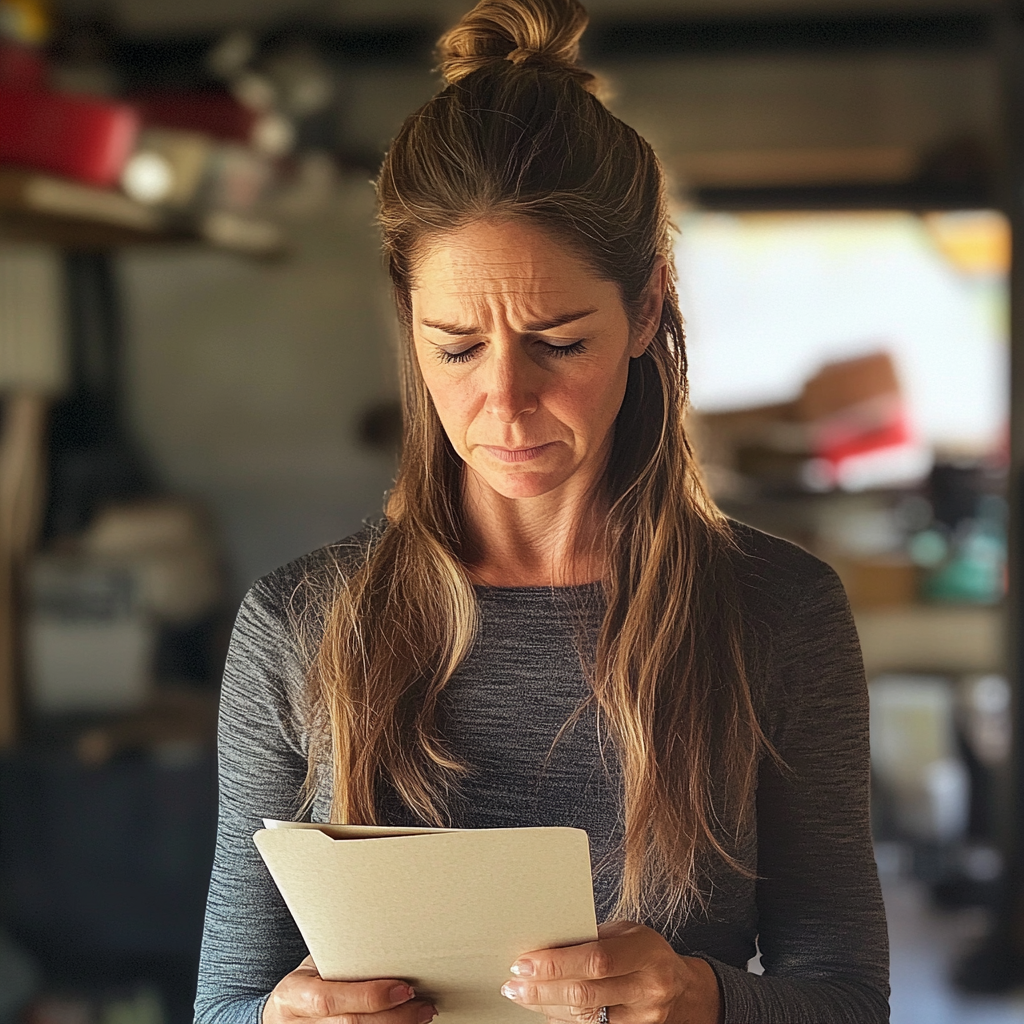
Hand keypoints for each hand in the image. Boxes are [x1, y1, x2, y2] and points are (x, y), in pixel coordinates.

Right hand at [263, 956, 436, 1023]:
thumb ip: (340, 961)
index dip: (369, 996)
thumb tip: (387, 943)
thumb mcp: (313, 967)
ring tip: (420, 1016)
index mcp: (293, 995)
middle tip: (423, 1005)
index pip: (329, 999)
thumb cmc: (304, 983)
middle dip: (393, 1017)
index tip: (403, 988)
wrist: (279, 1015)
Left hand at [499, 921, 721, 1023]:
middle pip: (585, 995)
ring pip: (584, 1018)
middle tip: (512, 983)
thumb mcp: (627, 933)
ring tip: (521, 995)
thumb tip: (545, 942)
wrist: (685, 992)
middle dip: (542, 990)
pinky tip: (545, 1010)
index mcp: (646, 953)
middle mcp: (646, 989)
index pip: (595, 960)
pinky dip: (563, 1020)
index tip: (524, 962)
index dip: (556, 964)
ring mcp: (642, 1020)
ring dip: (546, 1007)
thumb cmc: (648, 953)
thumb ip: (592, 938)